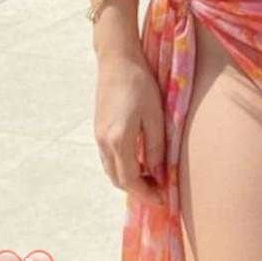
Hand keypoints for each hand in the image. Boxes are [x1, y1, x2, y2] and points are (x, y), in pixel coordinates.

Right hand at [94, 56, 166, 206]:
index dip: (147, 194)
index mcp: (118, 140)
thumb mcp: (155, 115)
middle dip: (138, 191)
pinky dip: (122, 167)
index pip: (131, 180)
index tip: (163, 200)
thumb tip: (158, 172)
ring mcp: (98, 136)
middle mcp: (103, 142)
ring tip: (152, 178)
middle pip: (118, 180)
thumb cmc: (140, 83)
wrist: (117, 60)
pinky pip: (108, 158)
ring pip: (111, 171)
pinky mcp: (98, 129)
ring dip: (129, 180)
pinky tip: (139, 161)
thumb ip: (156, 147)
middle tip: (160, 191)